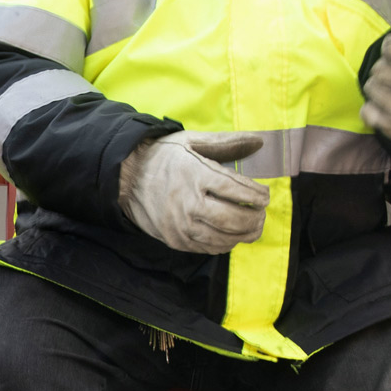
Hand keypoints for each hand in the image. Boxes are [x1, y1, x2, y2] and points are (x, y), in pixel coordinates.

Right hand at [117, 131, 271, 254]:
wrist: (126, 178)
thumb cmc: (163, 156)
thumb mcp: (192, 141)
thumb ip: (228, 142)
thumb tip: (259, 142)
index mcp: (196, 175)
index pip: (238, 190)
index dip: (257, 195)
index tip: (265, 195)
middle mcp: (189, 203)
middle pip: (234, 219)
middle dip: (255, 218)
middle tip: (261, 214)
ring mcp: (181, 225)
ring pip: (224, 238)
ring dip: (245, 234)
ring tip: (253, 226)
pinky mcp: (176, 240)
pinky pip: (209, 248)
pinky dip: (226, 243)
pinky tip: (232, 235)